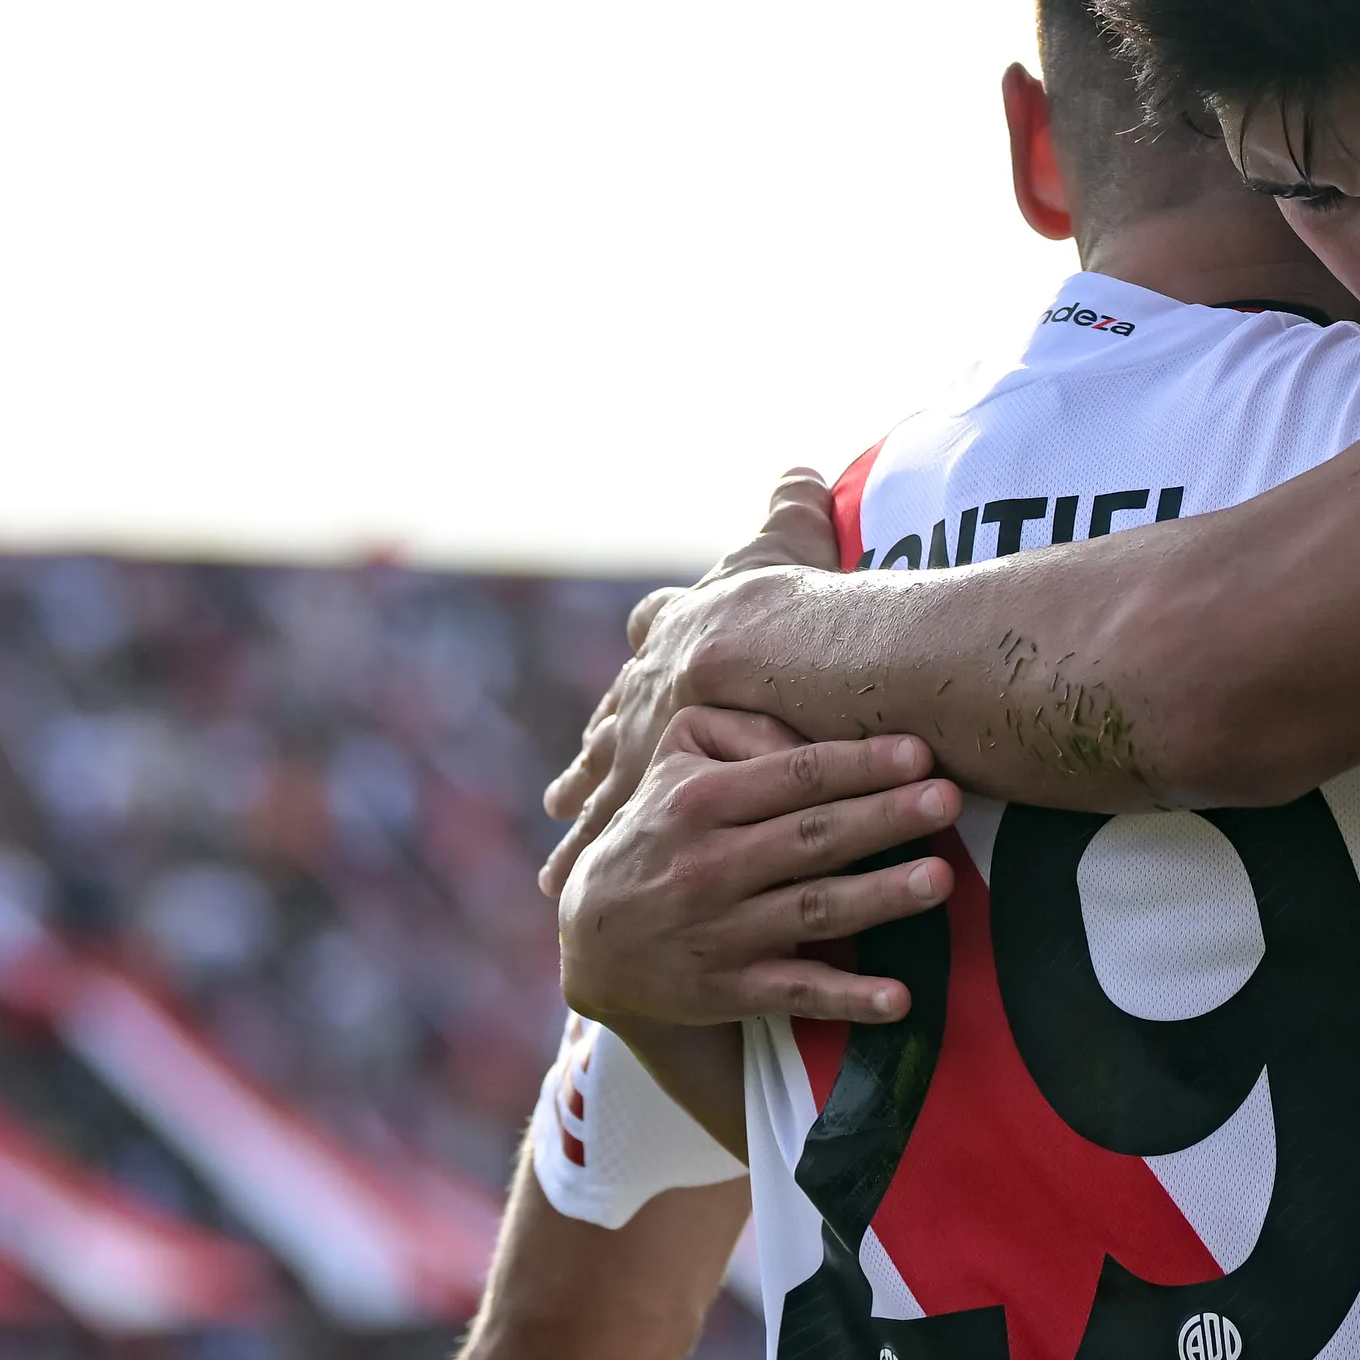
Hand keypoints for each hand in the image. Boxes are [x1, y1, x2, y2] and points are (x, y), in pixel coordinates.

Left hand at [540, 465, 840, 897]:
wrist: (785, 657)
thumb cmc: (797, 601)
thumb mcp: (791, 540)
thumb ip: (793, 507)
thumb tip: (800, 471)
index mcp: (683, 630)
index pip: (651, 637)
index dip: (644, 658)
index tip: (626, 688)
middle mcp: (651, 684)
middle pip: (612, 725)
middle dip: (595, 758)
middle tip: (564, 792)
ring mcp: (646, 737)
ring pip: (603, 788)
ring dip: (583, 823)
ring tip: (559, 865)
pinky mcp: (656, 787)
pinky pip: (613, 831)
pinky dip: (591, 859)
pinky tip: (570, 889)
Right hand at [555, 704, 959, 1027]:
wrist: (593, 940)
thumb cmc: (659, 831)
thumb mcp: (674, 766)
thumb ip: (740, 733)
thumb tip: (812, 734)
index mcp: (698, 801)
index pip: (791, 775)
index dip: (856, 763)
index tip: (920, 752)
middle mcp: (708, 866)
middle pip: (811, 837)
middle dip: (883, 817)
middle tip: (948, 799)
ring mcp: (719, 932)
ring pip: (811, 909)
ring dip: (879, 897)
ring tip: (940, 880)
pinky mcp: (728, 990)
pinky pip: (795, 992)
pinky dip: (846, 998)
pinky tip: (898, 998)